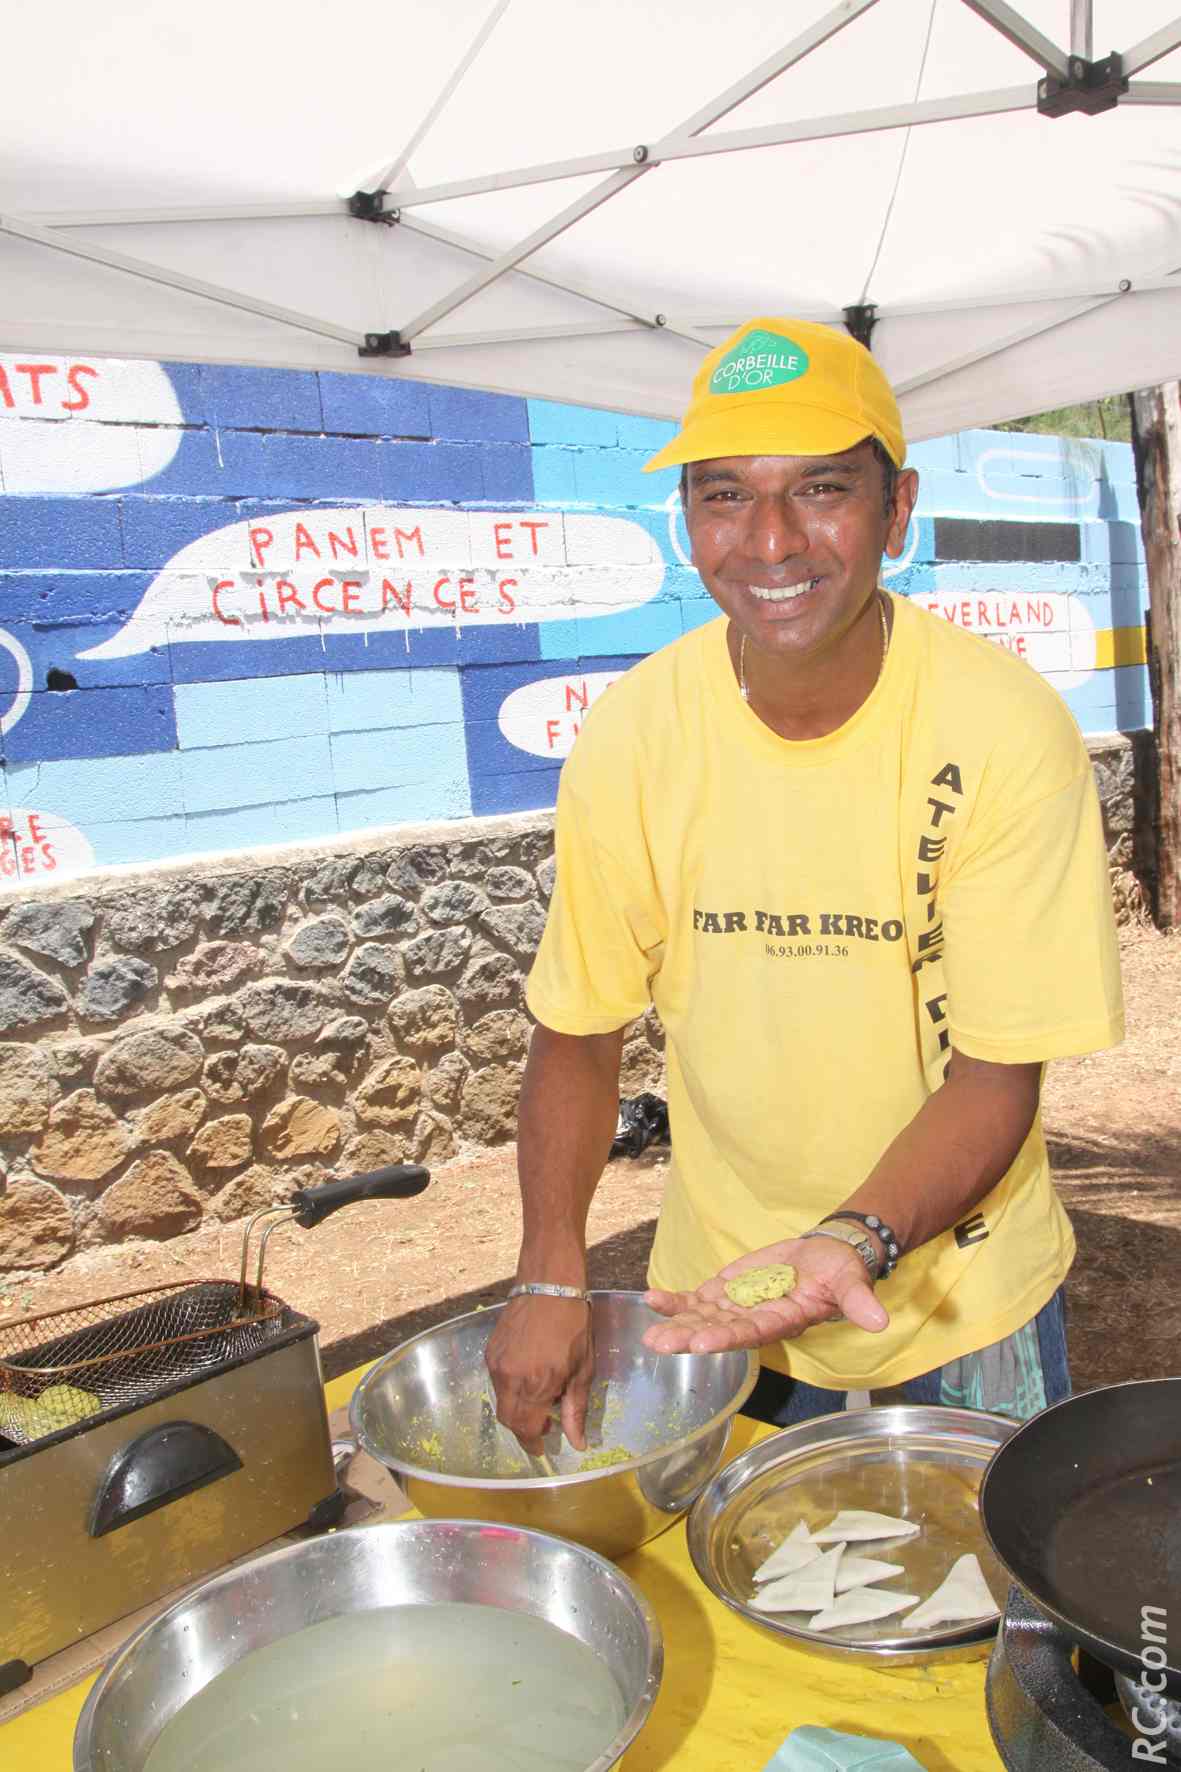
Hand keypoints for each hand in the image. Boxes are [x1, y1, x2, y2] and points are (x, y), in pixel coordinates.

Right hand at [484, 1295, 594, 1452]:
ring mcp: (496, 1364)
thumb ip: (576, 1409)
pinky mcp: (489, 1351)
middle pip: (509, 1420)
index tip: (543, 1446)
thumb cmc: (573, 1324)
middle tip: (545, 1423)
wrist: (548, 1285)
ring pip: (501, 1401)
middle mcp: (510, 1377)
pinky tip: (529, 1377)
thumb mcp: (583, 1369)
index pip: (525, 1428)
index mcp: (536, 1383)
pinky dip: (511, 1389)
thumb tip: (577, 1444)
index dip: (533, 1442)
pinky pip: (497, 1381)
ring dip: (518, 1408)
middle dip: (525, 1428)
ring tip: (540, 1396)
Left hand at [641, 1236, 888, 1353]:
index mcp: (782, 1321)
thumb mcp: (851, 1283)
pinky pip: (697, 1299)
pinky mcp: (727, 1291)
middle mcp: (755, 1319)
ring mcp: (737, 1306)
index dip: (728, 1338)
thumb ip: (858, 1302)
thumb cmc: (840, 1272)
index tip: (703, 1343)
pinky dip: (675, 1300)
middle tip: (661, 1343)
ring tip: (649, 1332)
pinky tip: (651, 1300)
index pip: (753, 1333)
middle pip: (719, 1331)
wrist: (825, 1257)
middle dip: (689, 1337)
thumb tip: (879, 1320)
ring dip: (676, 1323)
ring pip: (702, 1318)